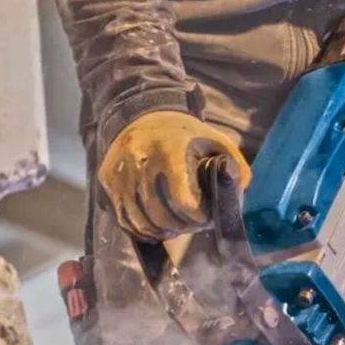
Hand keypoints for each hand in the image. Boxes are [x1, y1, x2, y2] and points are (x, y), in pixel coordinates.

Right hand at [98, 110, 250, 240]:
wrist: (141, 113)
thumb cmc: (184, 135)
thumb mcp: (214, 142)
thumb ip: (232, 168)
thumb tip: (236, 196)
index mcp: (170, 150)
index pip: (184, 202)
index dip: (198, 218)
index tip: (204, 217)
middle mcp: (140, 160)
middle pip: (161, 217)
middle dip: (181, 227)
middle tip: (191, 224)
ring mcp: (120, 172)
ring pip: (141, 223)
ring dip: (161, 231)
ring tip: (174, 226)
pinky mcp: (107, 180)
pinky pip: (124, 220)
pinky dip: (141, 230)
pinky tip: (155, 225)